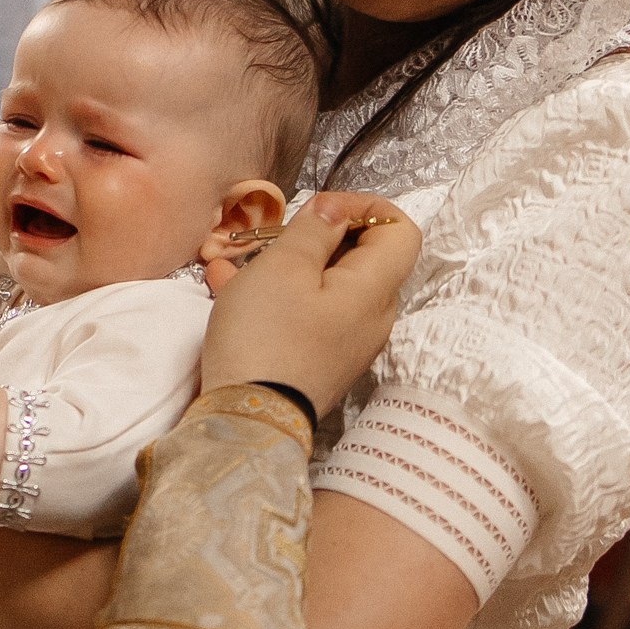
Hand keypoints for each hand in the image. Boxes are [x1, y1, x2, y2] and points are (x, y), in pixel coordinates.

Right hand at [200, 192, 418, 414]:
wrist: (246, 421)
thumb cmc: (266, 338)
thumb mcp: (284, 266)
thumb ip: (314, 229)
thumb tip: (335, 210)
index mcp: (374, 291)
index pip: (401, 231)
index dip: (366, 207)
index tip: (322, 207)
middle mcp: (370, 319)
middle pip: (362, 259)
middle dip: (318, 236)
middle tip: (276, 234)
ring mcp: (345, 344)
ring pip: (325, 286)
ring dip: (286, 265)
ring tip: (240, 257)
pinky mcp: (317, 362)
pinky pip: (304, 315)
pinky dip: (274, 296)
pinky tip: (228, 284)